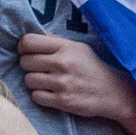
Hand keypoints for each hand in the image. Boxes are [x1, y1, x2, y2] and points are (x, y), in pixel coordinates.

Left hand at [17, 33, 133, 120]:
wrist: (113, 91)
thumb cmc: (92, 67)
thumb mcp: (78, 48)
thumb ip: (55, 41)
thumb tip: (32, 33)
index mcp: (65, 47)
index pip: (28, 41)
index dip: (23, 47)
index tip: (27, 52)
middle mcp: (62, 63)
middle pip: (25, 62)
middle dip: (28, 66)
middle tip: (38, 68)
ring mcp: (62, 83)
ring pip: (28, 80)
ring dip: (34, 82)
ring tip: (45, 81)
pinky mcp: (63, 101)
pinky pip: (36, 97)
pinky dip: (40, 96)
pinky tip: (50, 92)